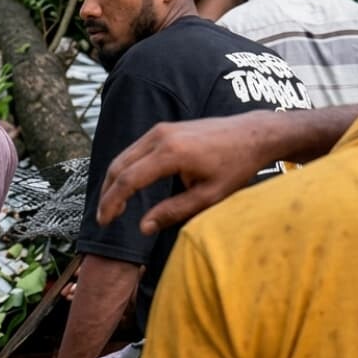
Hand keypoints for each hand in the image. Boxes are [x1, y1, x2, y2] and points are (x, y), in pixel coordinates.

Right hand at [96, 116, 269, 233]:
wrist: (254, 133)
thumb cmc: (236, 166)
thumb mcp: (210, 196)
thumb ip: (174, 211)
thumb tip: (144, 227)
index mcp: (171, 154)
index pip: (129, 180)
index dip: (112, 202)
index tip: (104, 221)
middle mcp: (159, 137)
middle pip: (118, 166)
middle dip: (107, 194)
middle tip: (105, 217)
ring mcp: (159, 130)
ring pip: (123, 157)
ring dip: (113, 181)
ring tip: (113, 205)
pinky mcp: (163, 129)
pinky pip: (134, 150)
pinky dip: (125, 169)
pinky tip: (127, 185)